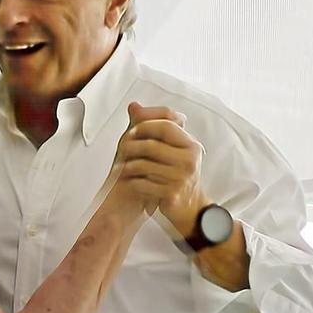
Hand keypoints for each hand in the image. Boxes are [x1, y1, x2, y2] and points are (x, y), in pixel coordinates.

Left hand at [112, 101, 203, 226]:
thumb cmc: (175, 174)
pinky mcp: (171, 194)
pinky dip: (133, 183)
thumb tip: (133, 105)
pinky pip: (143, 183)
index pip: (166, 125)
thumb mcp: (169, 150)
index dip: (145, 126)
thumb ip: (151, 128)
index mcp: (191, 145)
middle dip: (131, 147)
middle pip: (151, 145)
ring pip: (144, 165)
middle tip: (121, 151)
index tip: (131, 132)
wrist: (189, 207)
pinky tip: (132, 183)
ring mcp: (181, 177)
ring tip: (124, 168)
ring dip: (128, 167)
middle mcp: (189, 160)